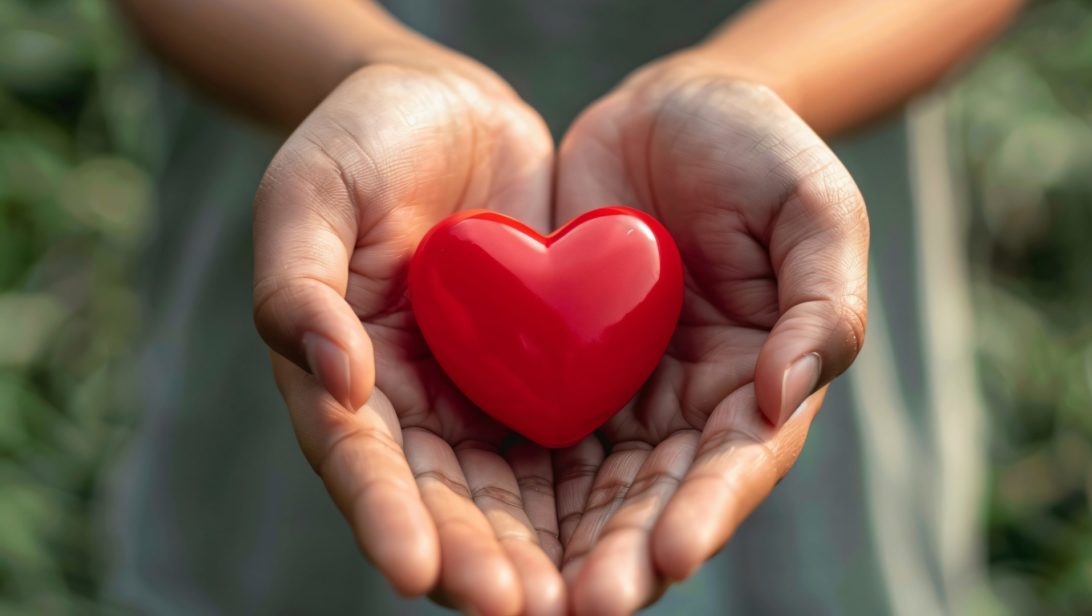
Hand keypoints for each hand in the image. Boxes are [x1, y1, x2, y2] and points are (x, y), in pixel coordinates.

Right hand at [253, 63, 565, 614]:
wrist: (448, 106)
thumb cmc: (360, 141)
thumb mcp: (309, 192)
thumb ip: (297, 284)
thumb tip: (333, 382)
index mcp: (339, 376)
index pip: (360, 463)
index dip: (386, 518)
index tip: (417, 572)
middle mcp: (410, 405)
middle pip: (442, 500)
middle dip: (477, 559)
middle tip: (519, 609)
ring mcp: (478, 393)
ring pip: (512, 491)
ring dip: (541, 549)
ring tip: (579, 600)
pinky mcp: (542, 371)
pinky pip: (569, 438)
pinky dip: (594, 487)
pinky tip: (629, 525)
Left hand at [552, 54, 868, 613]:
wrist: (668, 112)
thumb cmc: (757, 152)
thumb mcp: (816, 209)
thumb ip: (822, 303)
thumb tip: (784, 399)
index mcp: (759, 384)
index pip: (737, 464)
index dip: (709, 511)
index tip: (672, 553)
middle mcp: (687, 408)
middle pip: (655, 497)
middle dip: (623, 553)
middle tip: (584, 604)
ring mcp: (619, 394)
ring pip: (587, 486)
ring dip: (559, 544)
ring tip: (525, 595)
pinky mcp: (558, 369)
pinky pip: (531, 431)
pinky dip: (509, 481)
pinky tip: (476, 520)